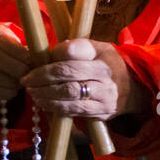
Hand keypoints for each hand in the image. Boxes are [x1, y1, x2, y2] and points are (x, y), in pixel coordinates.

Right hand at [0, 23, 31, 105]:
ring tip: (22, 82)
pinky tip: (13, 90)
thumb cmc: (17, 55)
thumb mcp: (23, 45)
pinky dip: (4, 91)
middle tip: (28, 74)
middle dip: (16, 68)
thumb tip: (41, 59)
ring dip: (11, 81)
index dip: (16, 50)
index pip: (0, 38)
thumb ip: (31, 48)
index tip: (29, 59)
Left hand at [20, 39, 140, 119]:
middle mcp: (105, 75)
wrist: (132, 90)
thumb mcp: (98, 49)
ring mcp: (104, 95)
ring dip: (45, 94)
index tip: (34, 63)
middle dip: (42, 77)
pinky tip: (44, 103)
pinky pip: (73, 110)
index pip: (72, 51)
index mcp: (102, 55)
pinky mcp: (101, 111)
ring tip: (33, 92)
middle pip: (67, 73)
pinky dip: (54, 107)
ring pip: (68, 93)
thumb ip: (77, 47)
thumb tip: (53, 52)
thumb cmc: (107, 66)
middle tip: (27, 80)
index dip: (51, 57)